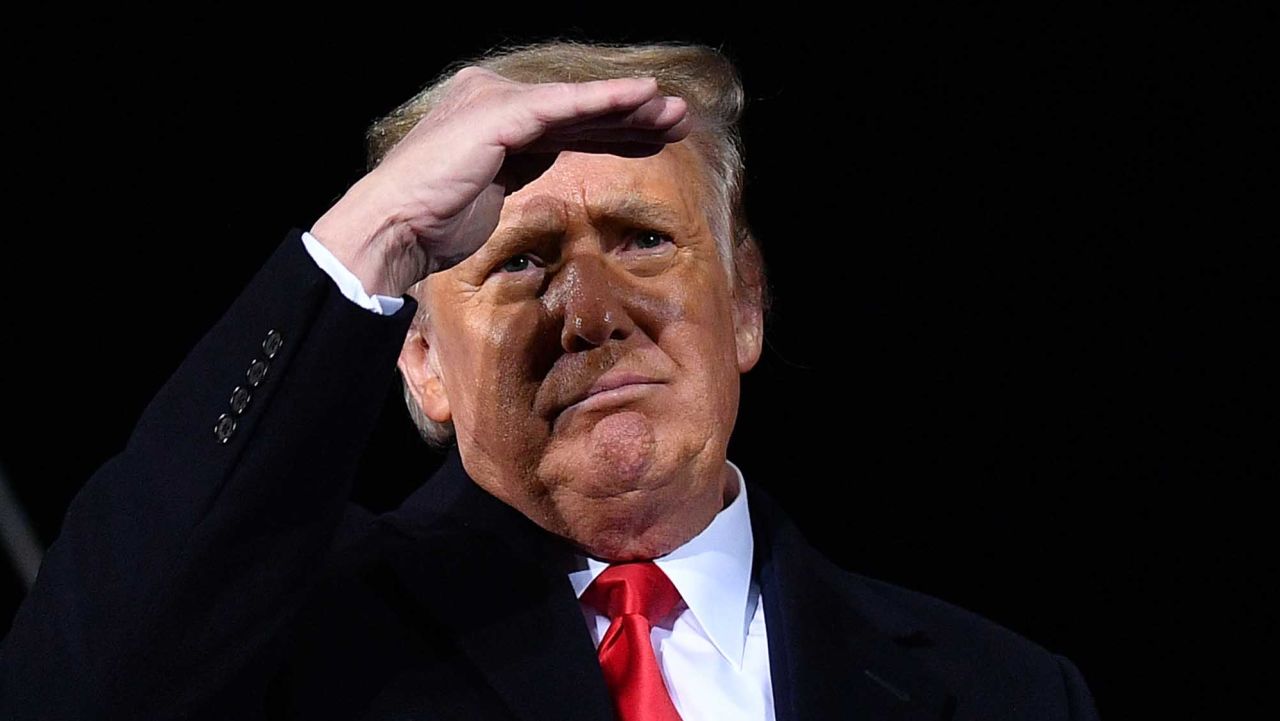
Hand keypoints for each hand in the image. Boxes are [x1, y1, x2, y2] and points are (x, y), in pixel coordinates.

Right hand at [309, 65, 691, 297]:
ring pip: (577, 105)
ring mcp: (497, 101)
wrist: (394, 228)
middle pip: (576, 110)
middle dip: (629, 117)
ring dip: (631, 108)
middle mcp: (493, 96)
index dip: (611, 128)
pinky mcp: (501, 113)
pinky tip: (644, 98)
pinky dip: (606, 99)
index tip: (652, 139)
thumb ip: (518, 163)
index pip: (563, 121)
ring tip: (676, 113)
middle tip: (678, 121)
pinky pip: (564, 105)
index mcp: (490, 114)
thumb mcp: (487, 186)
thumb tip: (545, 158)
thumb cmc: (433, 220)